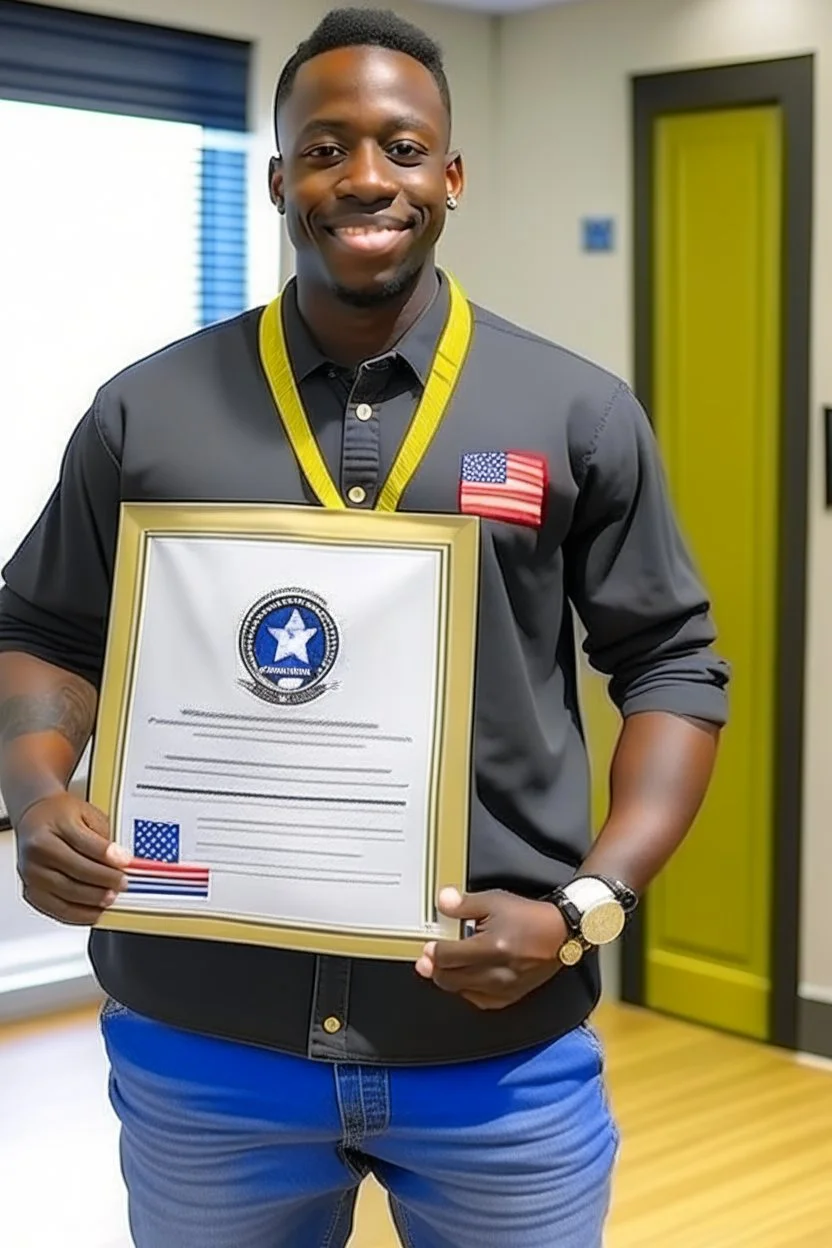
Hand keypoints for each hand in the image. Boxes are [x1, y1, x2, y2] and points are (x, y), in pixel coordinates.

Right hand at [16, 793, 130, 925]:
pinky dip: (79, 914)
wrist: (34, 820)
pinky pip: (57, 910)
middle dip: (104, 880)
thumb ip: (103, 837)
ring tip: (112, 897)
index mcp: (52, 826)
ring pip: (67, 893)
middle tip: (123, 883)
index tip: (127, 861)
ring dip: (94, 899)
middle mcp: (37, 852)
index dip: (109, 855)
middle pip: (76, 871)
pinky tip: (95, 911)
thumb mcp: (87, 814)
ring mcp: (32, 874)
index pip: (84, 844)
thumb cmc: (61, 816)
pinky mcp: (31, 892)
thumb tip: (123, 862)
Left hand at [415, 887, 567, 1010]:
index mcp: (491, 948)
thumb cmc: (529, 917)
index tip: (428, 945)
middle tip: (429, 957)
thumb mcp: (495, 901)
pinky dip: (467, 989)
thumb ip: (464, 905)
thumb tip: (442, 901)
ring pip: (461, 991)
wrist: (559, 934)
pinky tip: (465, 977)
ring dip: (449, 978)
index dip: (432, 952)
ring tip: (446, 965)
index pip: (447, 957)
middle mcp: (496, 974)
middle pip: (449, 979)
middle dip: (435, 968)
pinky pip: (478, 1000)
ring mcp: (503, 989)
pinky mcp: (509, 997)